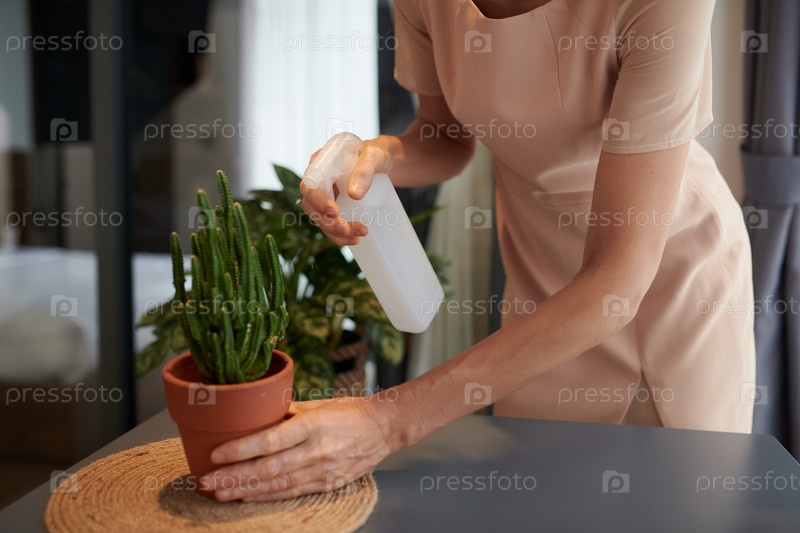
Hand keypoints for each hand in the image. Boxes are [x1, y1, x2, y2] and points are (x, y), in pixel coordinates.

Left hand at [200, 395, 397, 501]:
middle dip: (234, 476)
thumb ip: (288, 412)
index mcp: (313, 425)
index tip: (216, 454)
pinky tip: (247, 495)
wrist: (384, 429)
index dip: (241, 450)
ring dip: (245, 489)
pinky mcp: (328, 484)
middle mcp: (316, 450)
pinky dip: (267, 495)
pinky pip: (292, 491)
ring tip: (219, 492)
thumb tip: (257, 415)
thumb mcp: (319, 404)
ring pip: (277, 485)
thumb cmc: (350, 411)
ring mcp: (323, 470)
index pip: (270, 440)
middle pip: (268, 468)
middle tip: (206, 480)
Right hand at [300, 136, 394, 245]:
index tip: (335, 212)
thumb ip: (364, 171)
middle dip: (328, 222)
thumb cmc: (378, 153)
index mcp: (320, 163)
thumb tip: (354, 195)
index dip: (318, 201)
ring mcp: (325, 194)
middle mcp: (318, 180)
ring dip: (335, 232)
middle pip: (312, 206)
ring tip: (359, 236)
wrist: (385, 161)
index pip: (310, 185)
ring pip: (320, 219)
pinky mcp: (334, 206)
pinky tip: (355, 239)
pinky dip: (339, 235)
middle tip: (348, 230)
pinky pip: (330, 224)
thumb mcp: (374, 156)